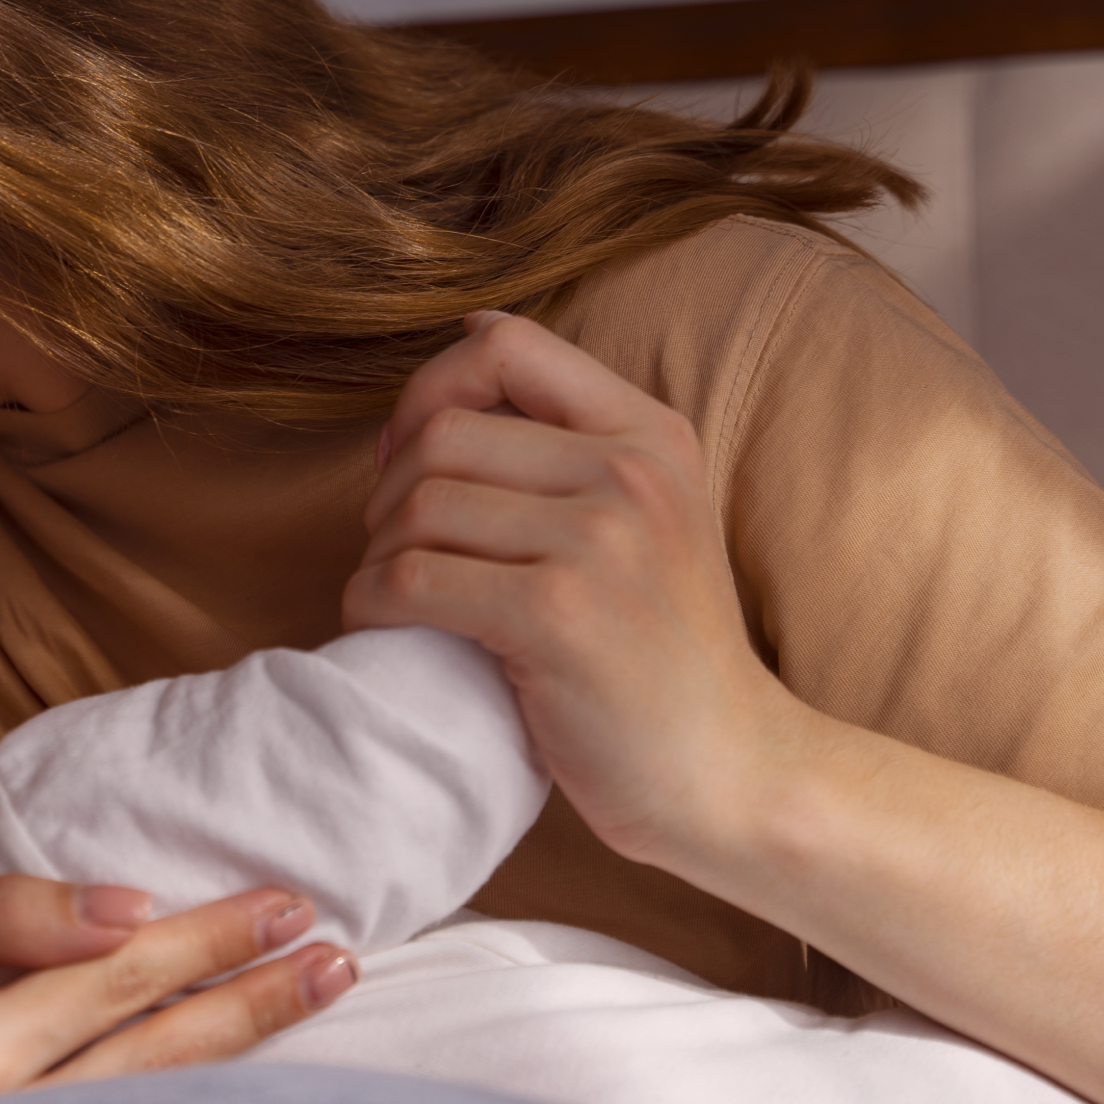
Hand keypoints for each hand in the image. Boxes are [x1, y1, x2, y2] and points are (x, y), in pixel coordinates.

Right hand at [0, 877, 349, 1103]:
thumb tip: (132, 903)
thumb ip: (8, 914)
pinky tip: (244, 1069)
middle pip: (166, 1055)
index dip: (213, 938)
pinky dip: (194, 1102)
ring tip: (319, 996)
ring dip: (247, 1049)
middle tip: (338, 952)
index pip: (123, 981)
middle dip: (259, 998)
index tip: (289, 902)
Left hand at [343, 311, 806, 873]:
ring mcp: (598, 543)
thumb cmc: (660, 655)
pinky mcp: (556, 617)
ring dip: (376, 553)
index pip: (505, 345)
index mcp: (651, 434)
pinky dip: (372, 602)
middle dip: (388, 487)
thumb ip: (571, 437)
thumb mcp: (647, 516)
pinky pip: (411, 579)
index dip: (429, 389)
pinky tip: (386, 626)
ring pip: (417, 505)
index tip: (411, 455)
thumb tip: (469, 330)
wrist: (730, 773)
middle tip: (395, 547)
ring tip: (394, 593)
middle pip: (443, 431)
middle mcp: (630, 473)